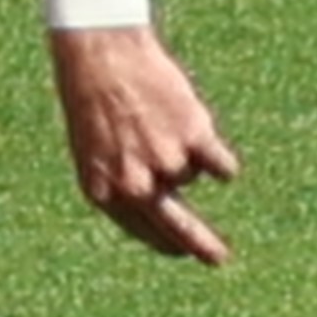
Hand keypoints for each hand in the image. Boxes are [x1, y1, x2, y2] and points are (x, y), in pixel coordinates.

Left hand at [49, 27, 238, 263]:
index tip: (184, 253)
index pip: (144, 232)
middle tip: (219, 259)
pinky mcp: (196, 141)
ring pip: (192, 173)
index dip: (166, 243)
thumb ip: (122, 182)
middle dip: (200, 244)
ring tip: (159, 120)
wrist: (103, 57)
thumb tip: (158, 209)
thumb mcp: (95, 150)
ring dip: (186, 153)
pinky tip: (195, 129)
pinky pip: (221, 166)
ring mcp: (167, 165)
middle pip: (178, 227)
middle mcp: (136, 186)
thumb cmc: (95, 100)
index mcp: (105, 193)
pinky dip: (218, 156)